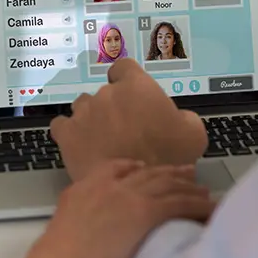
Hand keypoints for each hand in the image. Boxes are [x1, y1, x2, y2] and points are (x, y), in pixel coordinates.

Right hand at [39, 160, 213, 257]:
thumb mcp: (65, 226)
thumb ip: (82, 218)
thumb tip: (93, 230)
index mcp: (86, 186)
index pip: (115, 168)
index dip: (134, 167)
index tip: (145, 168)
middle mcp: (110, 186)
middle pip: (148, 174)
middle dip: (169, 173)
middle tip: (187, 173)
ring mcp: (129, 196)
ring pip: (167, 185)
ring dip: (188, 188)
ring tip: (204, 191)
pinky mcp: (146, 211)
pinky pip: (179, 203)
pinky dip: (197, 205)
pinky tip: (208, 208)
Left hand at [50, 58, 207, 181]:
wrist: (137, 190)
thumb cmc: (169, 159)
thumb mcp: (194, 134)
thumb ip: (182, 116)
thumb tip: (177, 118)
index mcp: (137, 86)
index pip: (123, 67)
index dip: (126, 80)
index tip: (131, 95)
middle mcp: (107, 93)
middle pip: (104, 91)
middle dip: (112, 106)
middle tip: (124, 128)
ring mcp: (84, 113)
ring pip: (82, 106)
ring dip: (91, 117)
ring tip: (101, 138)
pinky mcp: (67, 134)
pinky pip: (62, 125)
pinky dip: (69, 132)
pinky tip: (80, 144)